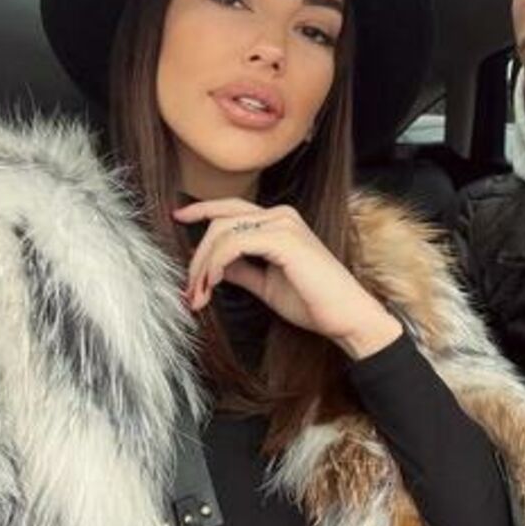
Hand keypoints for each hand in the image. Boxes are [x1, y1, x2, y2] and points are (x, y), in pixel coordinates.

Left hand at [174, 198, 401, 359]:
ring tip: (199, 295)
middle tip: (189, 290)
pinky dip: (216, 264)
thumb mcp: (267, 284)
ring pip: (223, 231)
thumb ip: (242, 270)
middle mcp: (281, 216)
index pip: (231, 208)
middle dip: (197, 256)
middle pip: (220, 220)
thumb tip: (215, 266)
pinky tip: (213, 284)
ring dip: (202, 265)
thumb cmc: (314, 303)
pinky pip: (234, 244)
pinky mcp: (284, 239)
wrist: (347, 317)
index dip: (202, 210)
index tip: (178, 217)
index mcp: (279, 223)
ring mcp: (283, 225)